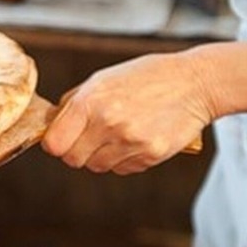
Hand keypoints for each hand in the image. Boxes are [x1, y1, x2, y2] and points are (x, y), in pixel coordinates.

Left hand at [41, 53, 214, 174]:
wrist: (194, 83)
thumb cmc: (145, 77)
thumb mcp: (102, 79)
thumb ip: (74, 103)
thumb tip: (52, 125)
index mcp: (89, 101)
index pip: (54, 144)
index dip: (55, 143)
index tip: (62, 139)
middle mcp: (107, 122)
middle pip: (72, 160)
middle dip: (77, 152)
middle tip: (90, 138)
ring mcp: (130, 141)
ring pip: (97, 166)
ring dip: (101, 155)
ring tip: (117, 134)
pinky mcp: (150, 154)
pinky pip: (123, 169)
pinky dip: (125, 159)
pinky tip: (136, 138)